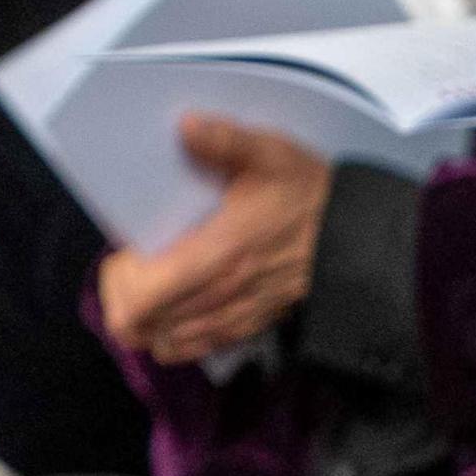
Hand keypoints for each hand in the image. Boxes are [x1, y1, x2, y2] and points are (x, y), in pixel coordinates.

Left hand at [98, 116, 334, 362]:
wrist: (360, 239)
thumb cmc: (313, 197)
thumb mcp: (272, 155)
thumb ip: (226, 140)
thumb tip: (185, 126)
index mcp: (216, 255)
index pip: (136, 297)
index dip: (115, 278)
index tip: (126, 250)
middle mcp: (219, 296)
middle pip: (137, 326)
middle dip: (122, 297)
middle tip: (133, 266)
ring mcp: (233, 317)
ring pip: (161, 343)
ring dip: (147, 318)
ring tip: (155, 286)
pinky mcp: (247, 327)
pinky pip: (193, 349)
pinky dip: (175, 335)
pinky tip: (181, 307)